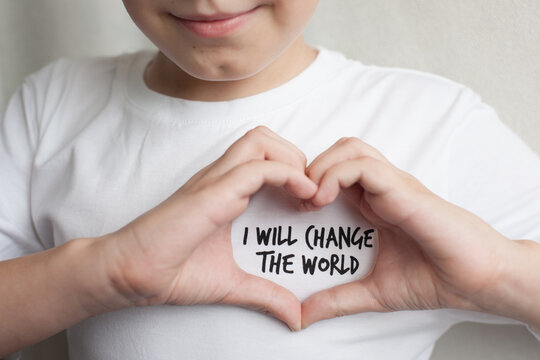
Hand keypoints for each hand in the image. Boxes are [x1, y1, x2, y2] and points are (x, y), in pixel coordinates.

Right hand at [95, 126, 315, 330]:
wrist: (131, 273)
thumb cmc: (173, 272)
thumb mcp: (232, 283)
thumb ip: (266, 294)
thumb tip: (296, 317)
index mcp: (226, 190)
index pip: (265, 156)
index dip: (294, 171)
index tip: (311, 203)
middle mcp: (221, 178)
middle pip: (265, 137)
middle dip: (296, 157)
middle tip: (311, 192)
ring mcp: (215, 181)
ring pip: (261, 141)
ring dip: (292, 160)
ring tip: (307, 193)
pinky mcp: (211, 193)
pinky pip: (256, 168)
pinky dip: (286, 175)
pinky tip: (302, 197)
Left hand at [301, 137, 516, 327]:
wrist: (475, 280)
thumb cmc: (433, 278)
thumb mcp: (373, 292)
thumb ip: (338, 300)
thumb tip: (302, 317)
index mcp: (374, 202)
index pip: (336, 170)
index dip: (310, 181)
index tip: (296, 209)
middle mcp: (382, 187)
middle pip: (340, 150)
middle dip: (311, 167)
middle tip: (301, 201)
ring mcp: (393, 185)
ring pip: (349, 148)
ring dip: (321, 167)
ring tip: (312, 200)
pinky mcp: (403, 189)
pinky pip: (364, 166)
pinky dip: (336, 175)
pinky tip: (325, 200)